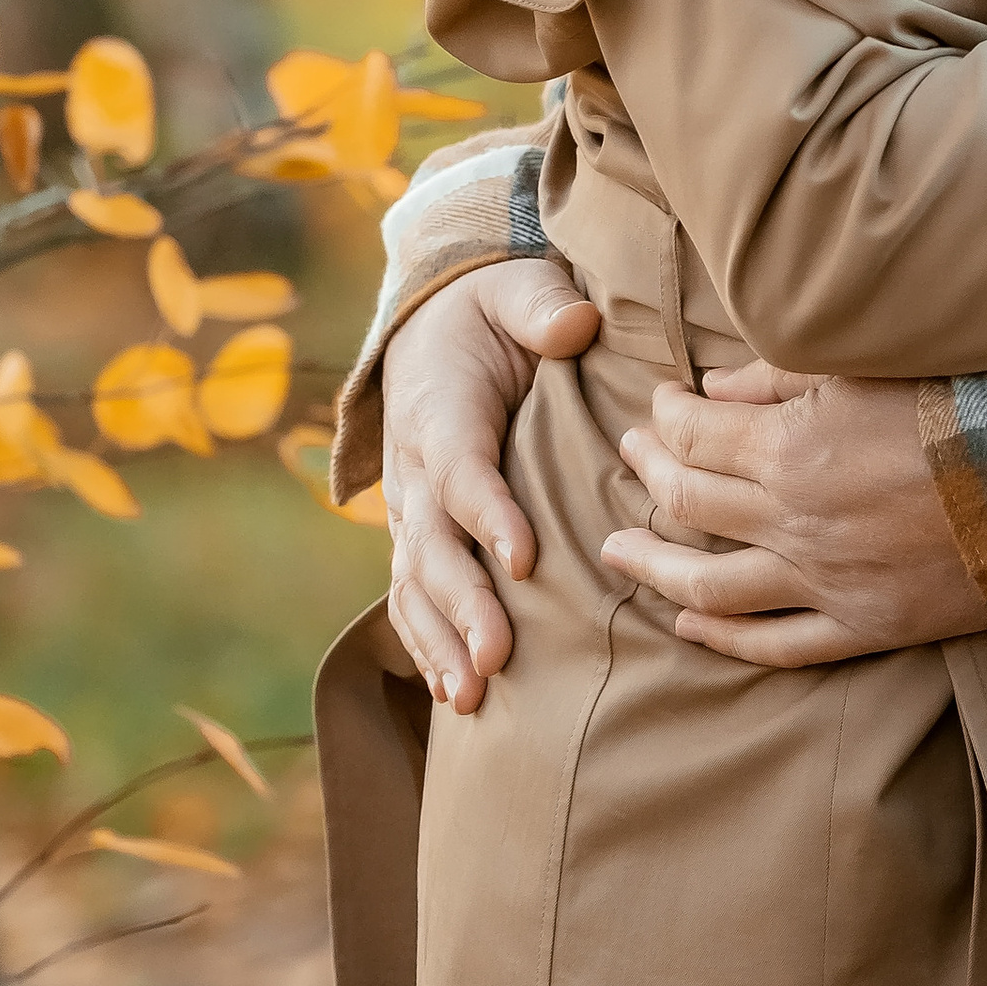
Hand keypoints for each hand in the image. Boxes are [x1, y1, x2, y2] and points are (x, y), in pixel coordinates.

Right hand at [383, 257, 600, 709]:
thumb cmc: (490, 310)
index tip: (525, 559)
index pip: (463, 471)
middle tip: (496, 659)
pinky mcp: (419, 530)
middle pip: (434, 545)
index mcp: (441, 411)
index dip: (489, 515)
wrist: (431, 321)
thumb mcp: (516, 289)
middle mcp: (415, 468)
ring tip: (470, 696)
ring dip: (440, 640)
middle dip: (463, 605)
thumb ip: (543, 307)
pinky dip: (425, 643)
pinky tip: (452, 692)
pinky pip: (412, 594)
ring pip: (416, 583)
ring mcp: (411, 506)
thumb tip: (576, 325)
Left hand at [603, 365, 986, 667]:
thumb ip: (782, 378)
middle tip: (627, 456)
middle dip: (648, 473)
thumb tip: (713, 391)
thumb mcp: (872, 369)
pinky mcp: (864, 626)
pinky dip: (722, 637)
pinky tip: (686, 623)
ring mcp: (825, 582)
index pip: (694, 434)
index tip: (658, 403)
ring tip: (615, 551)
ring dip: (653, 566)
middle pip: (689, 502)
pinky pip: (775, 643)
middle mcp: (794, 521)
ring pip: (711, 584)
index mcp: (792, 449)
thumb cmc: (970, 411)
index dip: (664, 416)